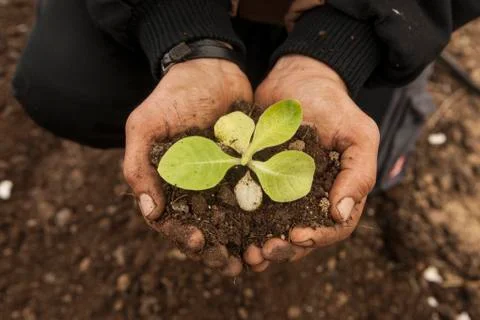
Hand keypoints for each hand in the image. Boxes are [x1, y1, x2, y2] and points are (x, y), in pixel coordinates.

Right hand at [123, 59, 252, 275]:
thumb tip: (149, 211)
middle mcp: (196, 188)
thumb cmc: (173, 96)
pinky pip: (257, 196)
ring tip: (258, 258)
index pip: (172, 221)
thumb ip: (138, 166)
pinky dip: (265, 215)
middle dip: (218, 250)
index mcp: (168, 184)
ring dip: (243, 242)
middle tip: (234, 265)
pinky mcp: (248, 169)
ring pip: (233, 220)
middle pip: (205, 228)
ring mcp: (223, 180)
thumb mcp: (146, 126)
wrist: (211, 68)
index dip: (183, 236)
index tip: (200, 242)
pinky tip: (277, 229)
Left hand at [244, 55, 378, 270]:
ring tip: (245, 254)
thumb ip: (359, 173)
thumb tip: (340, 214)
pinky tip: (226, 234)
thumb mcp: (358, 134)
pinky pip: (247, 209)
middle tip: (263, 253)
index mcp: (336, 194)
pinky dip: (239, 226)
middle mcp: (308, 200)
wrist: (295, 78)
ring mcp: (280, 193)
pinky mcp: (254, 181)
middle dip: (282, 250)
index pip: (332, 228)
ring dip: (260, 246)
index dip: (316, 238)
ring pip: (272, 231)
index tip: (296, 236)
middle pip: (299, 238)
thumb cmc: (332, 105)